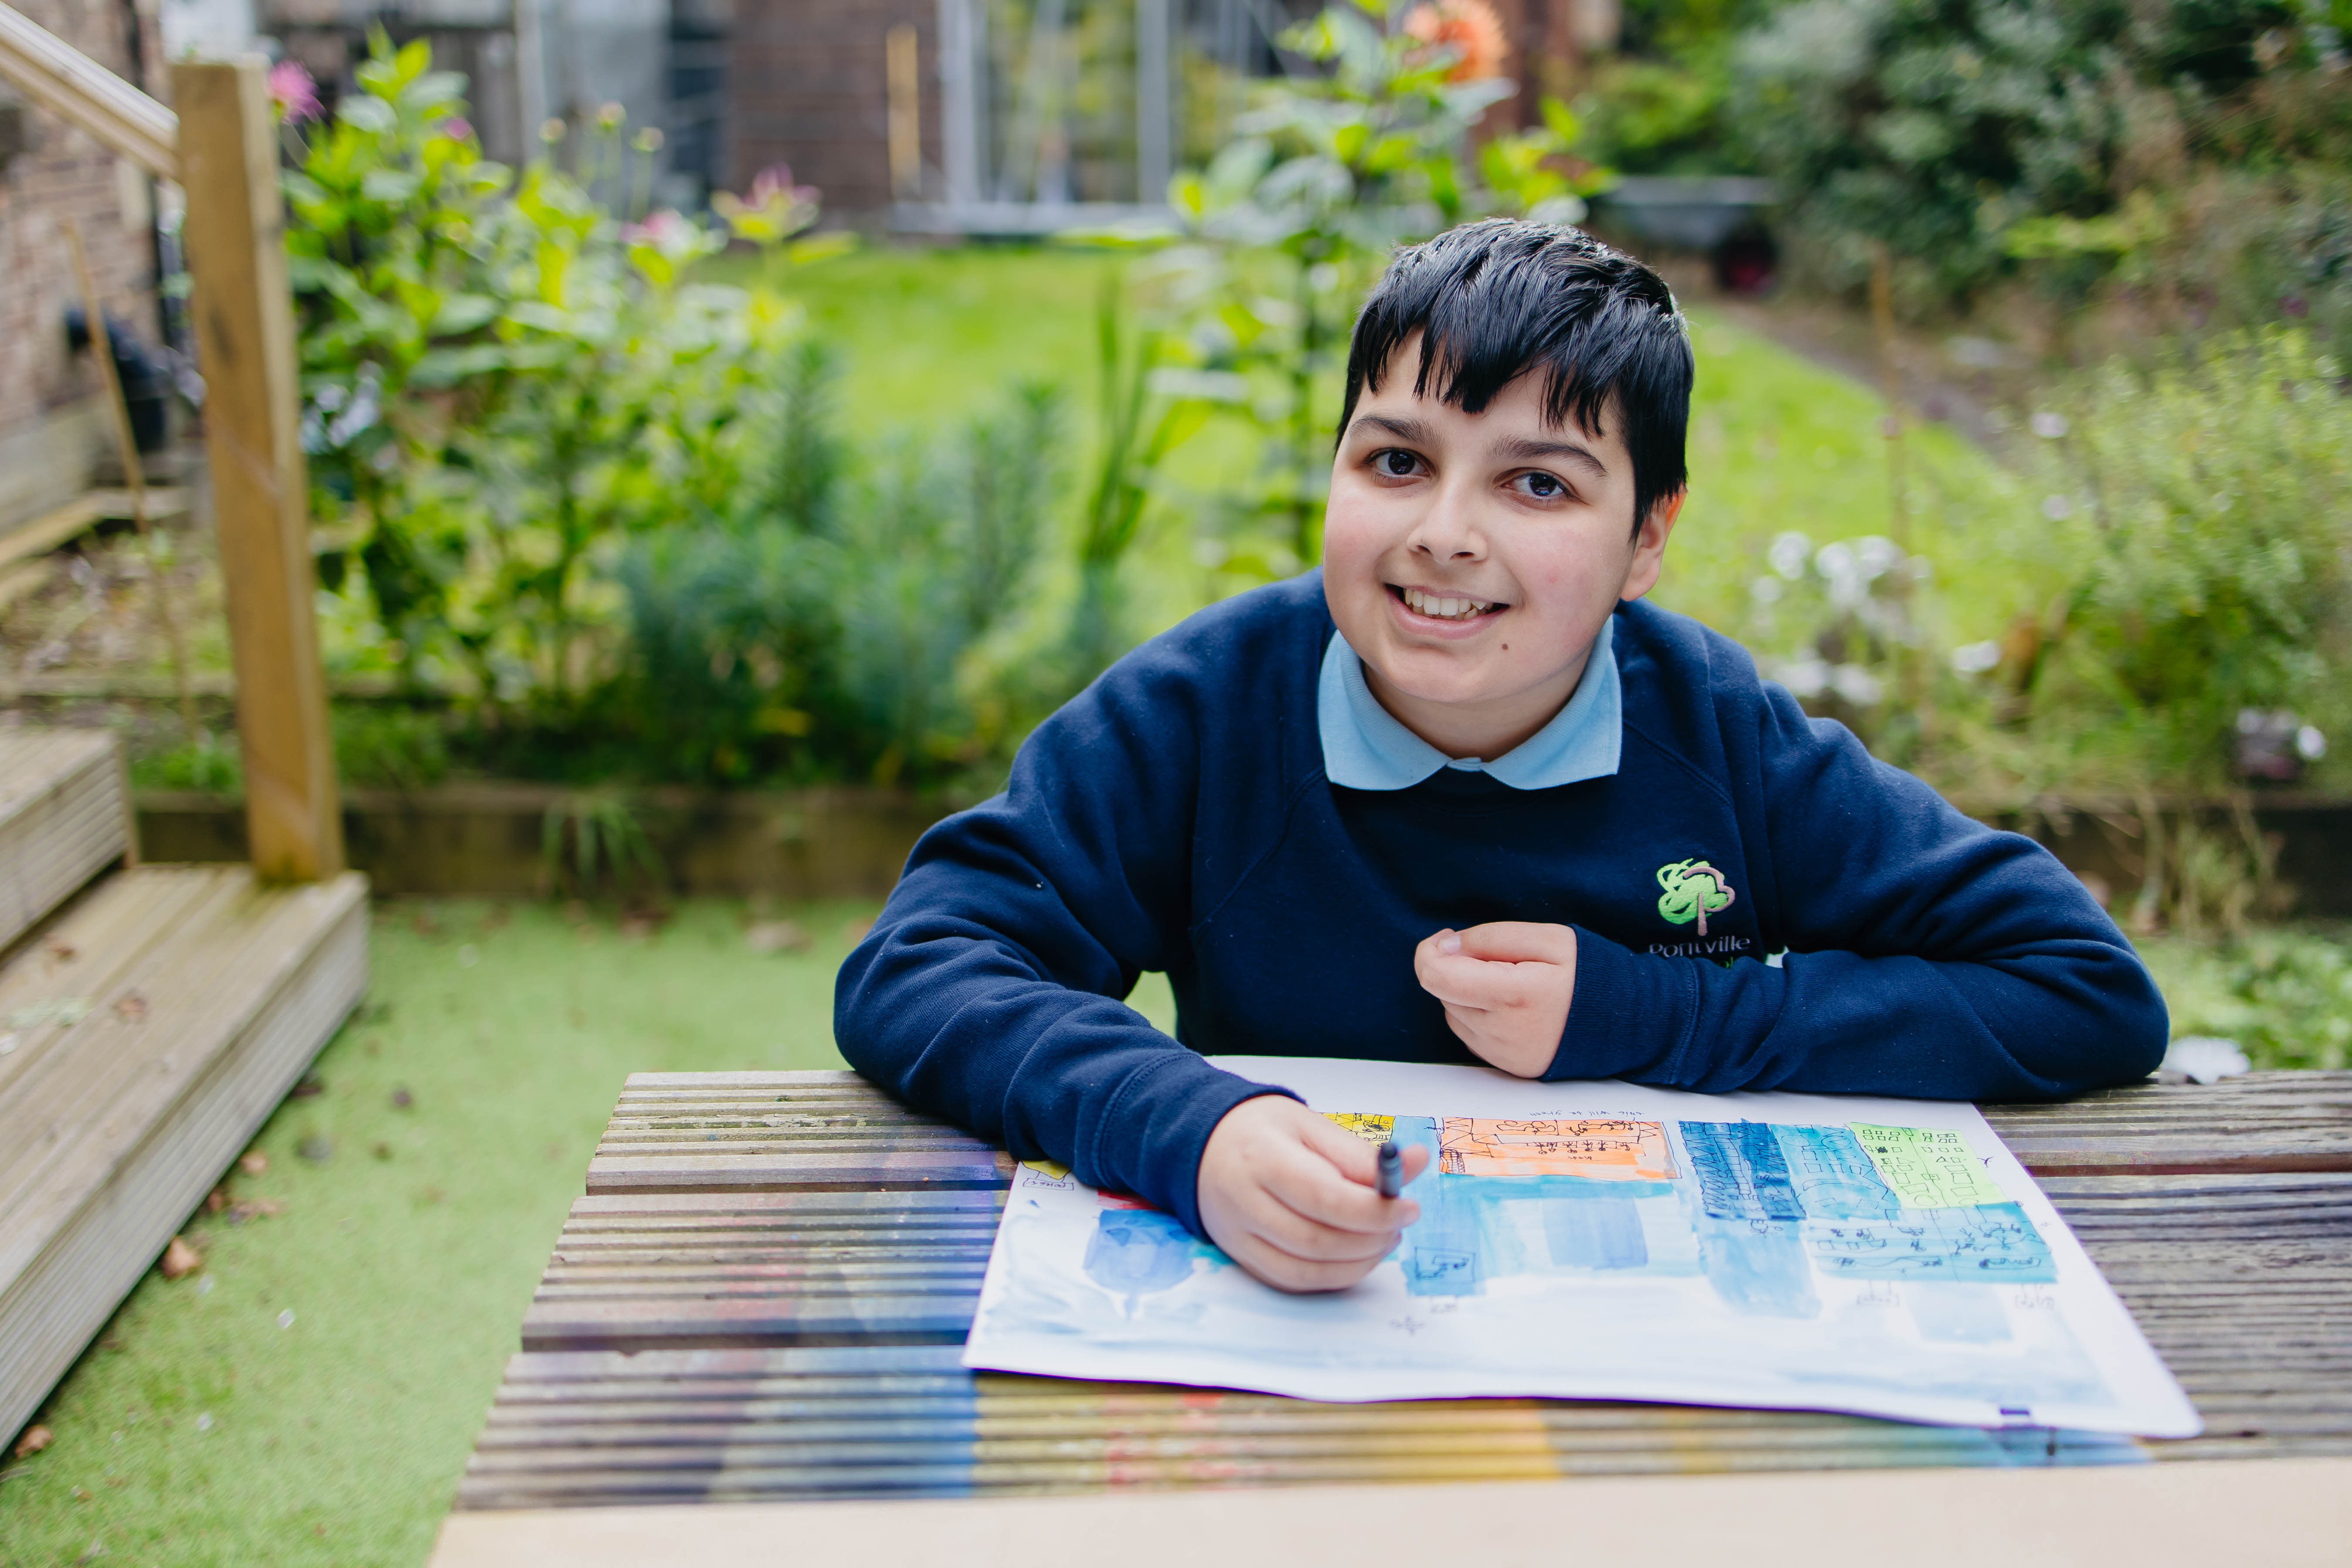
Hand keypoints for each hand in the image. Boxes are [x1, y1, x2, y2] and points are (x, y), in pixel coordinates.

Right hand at [1196, 1095, 1429, 1292]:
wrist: (1202, 1145)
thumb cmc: (1262, 1131)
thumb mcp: (1310, 1126)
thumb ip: (1360, 1154)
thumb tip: (1417, 1162)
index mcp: (1263, 1158)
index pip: (1323, 1197)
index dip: (1373, 1210)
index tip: (1408, 1207)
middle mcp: (1244, 1202)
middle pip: (1316, 1240)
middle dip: (1371, 1239)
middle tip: (1399, 1223)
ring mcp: (1238, 1236)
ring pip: (1304, 1271)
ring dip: (1356, 1263)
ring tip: (1383, 1239)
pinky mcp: (1241, 1258)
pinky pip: (1291, 1282)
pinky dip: (1331, 1277)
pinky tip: (1354, 1257)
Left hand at [1413, 921, 1577, 1077]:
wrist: (1624, 1023)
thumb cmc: (1587, 974)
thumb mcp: (1548, 938)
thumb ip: (1491, 937)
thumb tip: (1446, 947)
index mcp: (1513, 994)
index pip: (1437, 976)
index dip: (1429, 951)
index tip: (1447, 937)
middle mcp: (1502, 1031)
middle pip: (1443, 992)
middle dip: (1456, 968)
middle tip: (1493, 957)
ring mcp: (1503, 1054)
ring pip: (1453, 1013)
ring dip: (1466, 992)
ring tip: (1508, 982)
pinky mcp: (1506, 1066)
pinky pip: (1470, 1034)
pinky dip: (1478, 1015)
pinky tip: (1509, 1005)